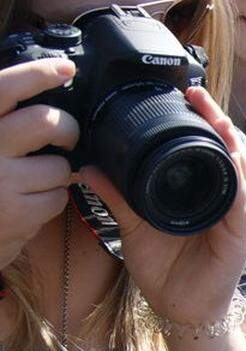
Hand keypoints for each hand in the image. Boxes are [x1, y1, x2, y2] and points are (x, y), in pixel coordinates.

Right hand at [0, 58, 79, 270]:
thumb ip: (3, 120)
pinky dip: (51, 201)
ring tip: (34, 180)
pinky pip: (57, 198)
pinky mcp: (17, 213)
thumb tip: (43, 86)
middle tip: (65, 137)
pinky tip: (30, 203)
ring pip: (58, 166)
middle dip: (67, 129)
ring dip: (56, 174)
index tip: (65, 69)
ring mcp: (1, 181)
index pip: (4, 88)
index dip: (36, 74)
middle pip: (46, 122)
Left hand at [80, 87, 245, 326]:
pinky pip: (242, 201)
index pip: (207, 150)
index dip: (202, 122)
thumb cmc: (166, 271)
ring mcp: (236, 215)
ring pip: (241, 170)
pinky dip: (238, 180)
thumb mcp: (135, 227)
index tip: (186, 95)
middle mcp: (223, 199)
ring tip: (218, 118)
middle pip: (229, 151)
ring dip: (231, 143)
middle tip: (198, 94)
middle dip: (218, 121)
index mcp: (202, 194)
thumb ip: (117, 197)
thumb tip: (91, 169)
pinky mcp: (241, 233)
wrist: (182, 309)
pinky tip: (232, 160)